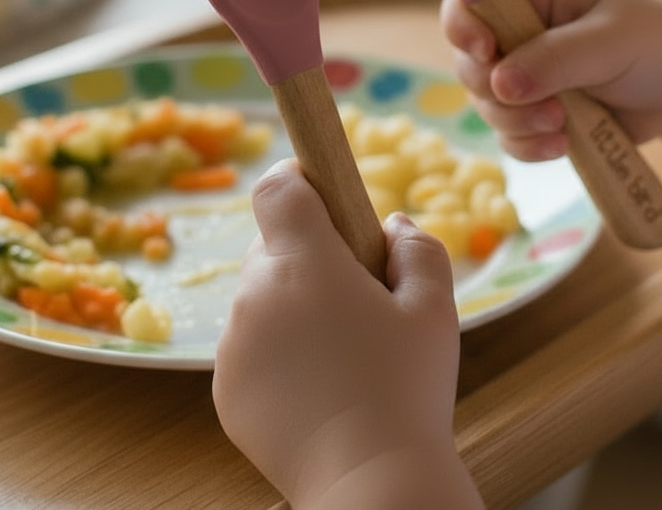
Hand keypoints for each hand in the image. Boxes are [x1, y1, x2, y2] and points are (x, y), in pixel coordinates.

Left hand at [212, 159, 481, 509]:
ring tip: (340, 350)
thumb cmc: (408, 389)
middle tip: (355, 296)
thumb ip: (417, 246)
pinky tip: (318, 384)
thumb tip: (392, 224)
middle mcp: (255, 296)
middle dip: (309, 254)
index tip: (324, 197)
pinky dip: (276, 348)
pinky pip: (249, 343)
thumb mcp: (435, 306)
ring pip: (261, 296)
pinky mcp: (225, 388)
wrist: (371, 483)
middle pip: (273, 245)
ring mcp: (233, 345)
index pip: (277, 188)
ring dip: (291, 303)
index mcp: (304, 263)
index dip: (299, 181)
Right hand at [440, 0, 661, 162]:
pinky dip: (527, 145)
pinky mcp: (533, 114)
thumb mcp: (611, 40)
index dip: (463, 24)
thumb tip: (503, 84)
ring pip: (485, 103)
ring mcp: (523, 75)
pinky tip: (563, 144)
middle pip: (468, 59)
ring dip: (516, 121)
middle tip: (543, 103)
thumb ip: (556, 57)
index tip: (486, 52)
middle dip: (495, 89)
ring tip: (561, 125)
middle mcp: (517, 32)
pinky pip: (507, 135)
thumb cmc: (655, 43)